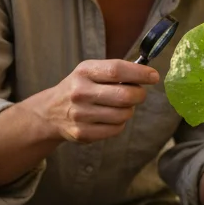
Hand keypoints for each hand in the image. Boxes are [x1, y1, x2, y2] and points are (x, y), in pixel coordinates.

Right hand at [37, 59, 158, 143]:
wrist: (50, 112)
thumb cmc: (79, 88)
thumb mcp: (90, 72)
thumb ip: (115, 72)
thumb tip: (147, 75)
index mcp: (84, 72)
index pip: (117, 70)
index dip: (140, 73)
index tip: (153, 76)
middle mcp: (80, 92)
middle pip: (124, 96)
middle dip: (139, 95)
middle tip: (138, 94)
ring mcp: (81, 115)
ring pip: (123, 115)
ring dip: (129, 110)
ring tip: (120, 106)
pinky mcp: (83, 133)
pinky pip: (116, 129)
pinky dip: (119, 124)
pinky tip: (110, 118)